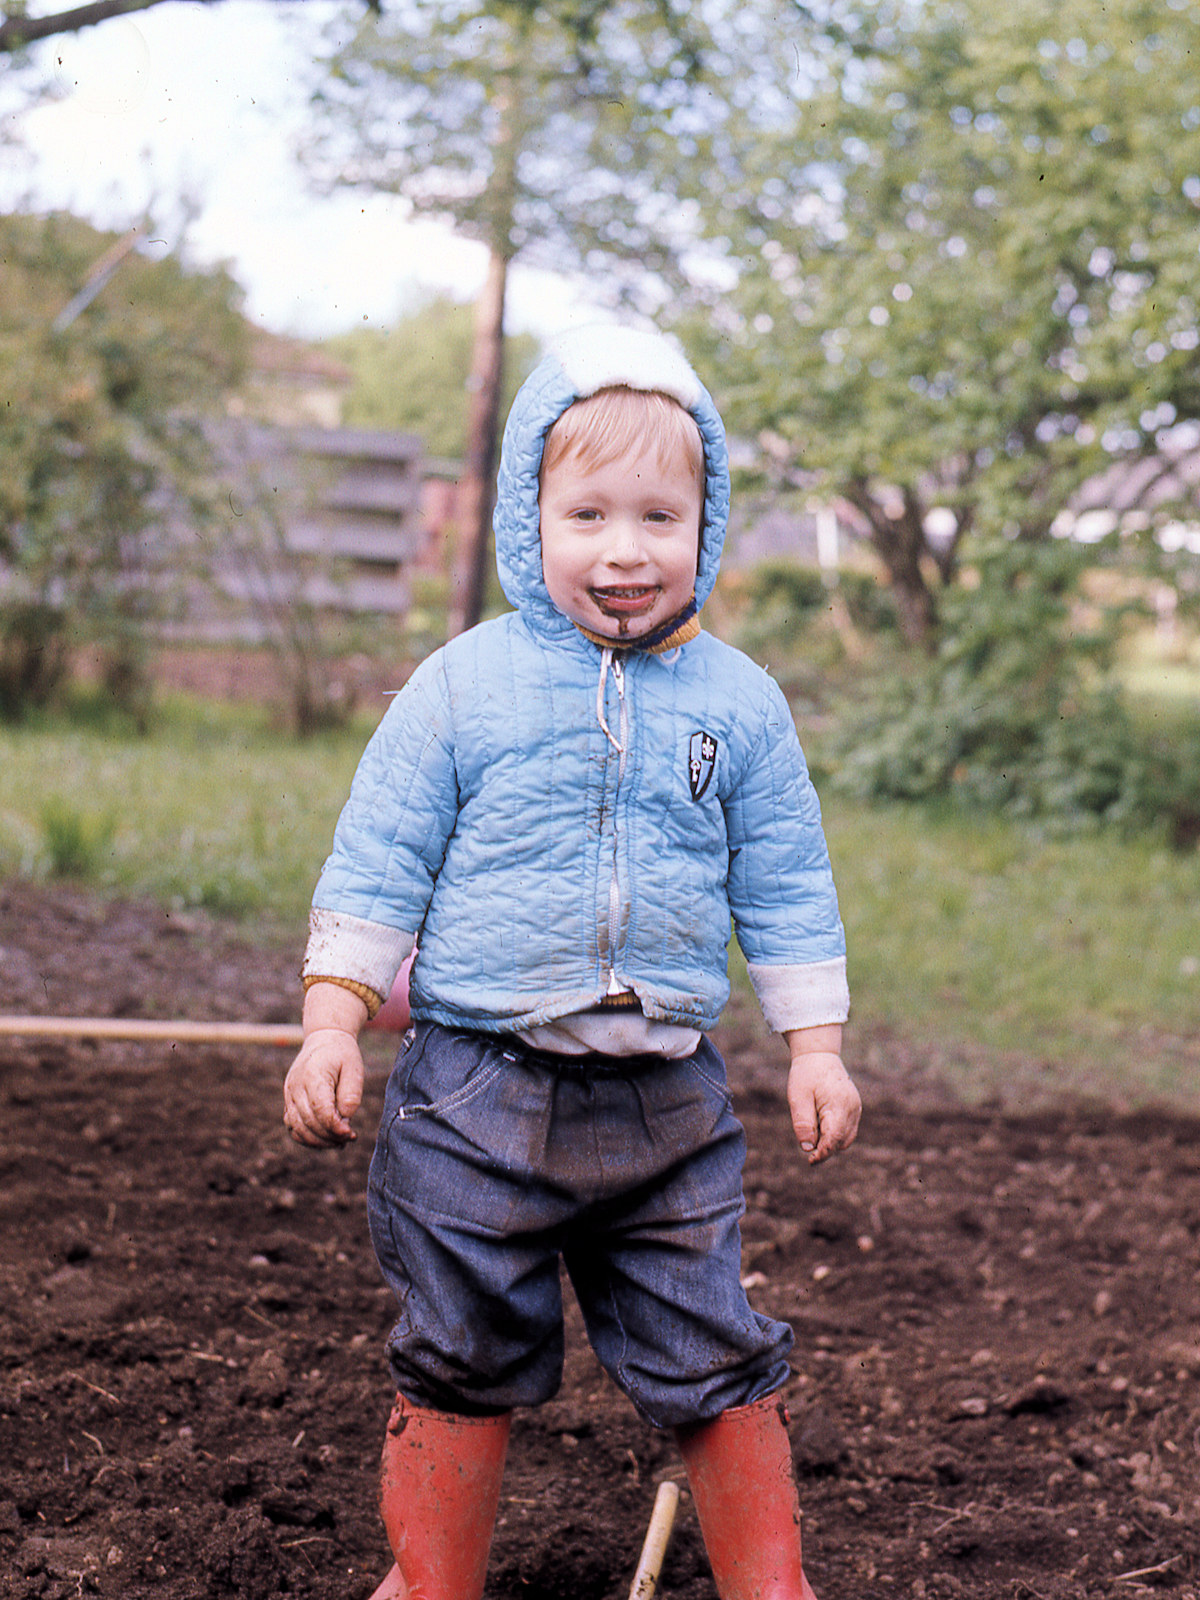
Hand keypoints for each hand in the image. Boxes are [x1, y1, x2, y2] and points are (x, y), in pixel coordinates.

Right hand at [283, 1028, 364, 1146]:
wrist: (324, 1039)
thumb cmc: (342, 1054)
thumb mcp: (354, 1069)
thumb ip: (351, 1096)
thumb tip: (344, 1122)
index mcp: (313, 1075)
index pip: (320, 1110)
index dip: (335, 1127)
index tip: (351, 1134)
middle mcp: (296, 1086)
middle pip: (309, 1122)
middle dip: (330, 1136)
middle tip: (349, 1138)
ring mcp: (289, 1094)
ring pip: (297, 1128)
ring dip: (318, 1141)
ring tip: (339, 1142)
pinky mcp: (288, 1100)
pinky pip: (292, 1126)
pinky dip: (307, 1137)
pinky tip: (325, 1138)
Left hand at [787, 1050, 860, 1164]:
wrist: (819, 1055)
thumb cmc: (806, 1075)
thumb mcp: (798, 1098)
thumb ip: (803, 1123)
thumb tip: (808, 1148)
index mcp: (839, 1105)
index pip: (834, 1139)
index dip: (823, 1153)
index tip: (810, 1160)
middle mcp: (853, 1109)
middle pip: (841, 1141)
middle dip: (825, 1147)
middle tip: (806, 1138)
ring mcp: (856, 1108)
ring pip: (846, 1138)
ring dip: (829, 1140)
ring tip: (812, 1121)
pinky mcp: (854, 1108)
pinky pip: (846, 1129)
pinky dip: (834, 1132)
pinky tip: (819, 1119)